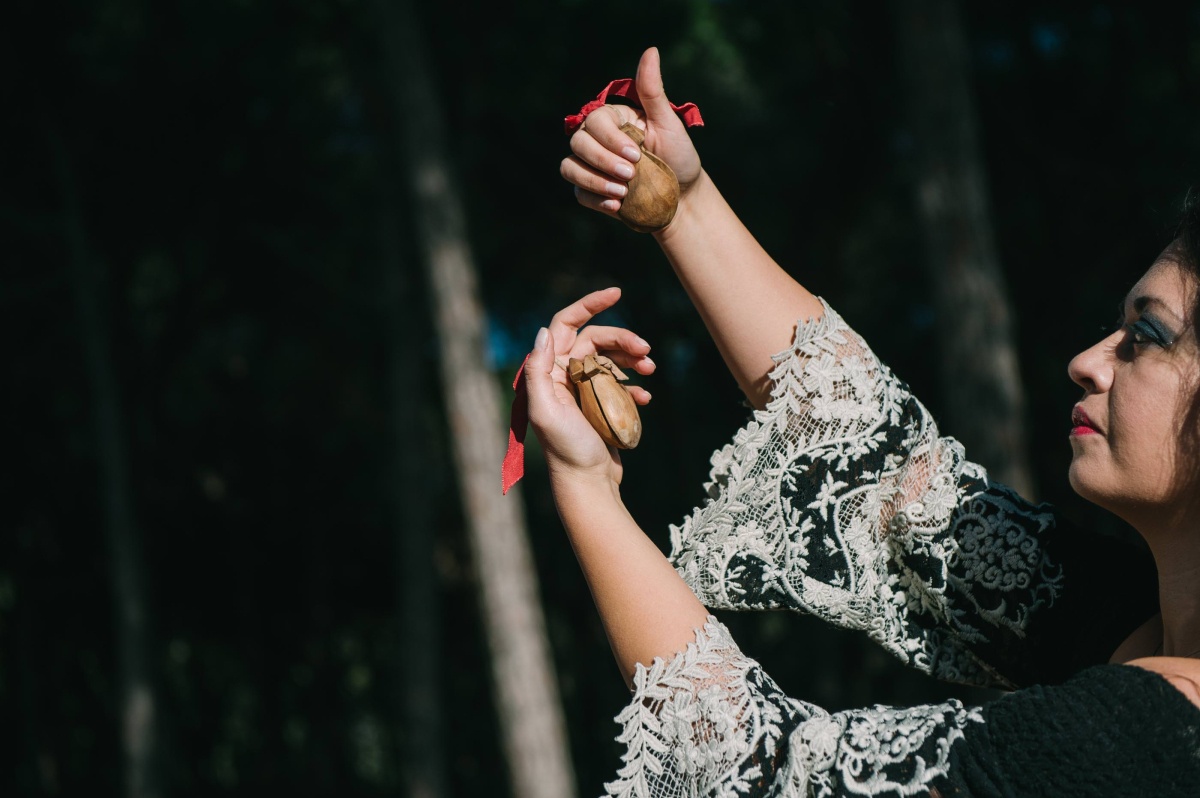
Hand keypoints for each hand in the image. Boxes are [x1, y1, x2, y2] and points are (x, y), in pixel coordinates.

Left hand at [524, 287, 653, 486]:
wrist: (588, 483)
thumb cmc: (567, 450)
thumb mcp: (545, 410)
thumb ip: (539, 371)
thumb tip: (545, 332)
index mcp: (548, 371)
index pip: (567, 324)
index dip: (590, 304)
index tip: (617, 292)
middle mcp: (564, 375)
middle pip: (596, 339)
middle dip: (622, 338)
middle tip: (646, 350)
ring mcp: (584, 389)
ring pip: (611, 358)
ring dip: (632, 358)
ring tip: (650, 368)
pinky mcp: (601, 404)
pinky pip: (621, 383)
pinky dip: (635, 385)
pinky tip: (645, 397)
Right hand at [560, 47, 701, 222]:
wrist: (682, 197)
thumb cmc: (678, 157)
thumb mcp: (669, 124)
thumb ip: (652, 91)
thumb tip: (651, 51)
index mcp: (615, 120)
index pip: (596, 121)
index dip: (610, 138)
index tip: (636, 153)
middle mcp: (598, 140)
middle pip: (578, 143)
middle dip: (603, 161)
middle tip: (631, 175)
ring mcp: (591, 166)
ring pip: (570, 167)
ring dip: (593, 181)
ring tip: (623, 193)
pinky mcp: (590, 191)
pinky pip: (577, 193)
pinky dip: (594, 199)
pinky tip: (617, 206)